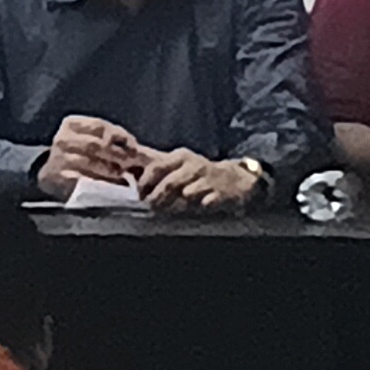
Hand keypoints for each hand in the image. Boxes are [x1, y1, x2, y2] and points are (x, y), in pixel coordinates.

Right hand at [38, 116, 146, 193]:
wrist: (52, 173)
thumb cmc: (79, 153)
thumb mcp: (89, 138)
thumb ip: (110, 139)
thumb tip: (136, 148)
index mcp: (71, 125)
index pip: (99, 125)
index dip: (120, 135)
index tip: (134, 147)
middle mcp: (62, 139)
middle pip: (96, 144)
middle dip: (118, 154)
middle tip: (131, 164)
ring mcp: (60, 158)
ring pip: (91, 163)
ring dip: (112, 170)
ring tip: (123, 176)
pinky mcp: (61, 177)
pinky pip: (86, 179)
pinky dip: (102, 182)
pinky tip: (112, 185)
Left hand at [135, 149, 265, 215]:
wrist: (237, 180)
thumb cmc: (200, 174)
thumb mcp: (181, 165)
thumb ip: (160, 170)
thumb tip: (132, 176)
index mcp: (181, 157)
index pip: (156, 167)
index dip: (145, 182)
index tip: (140, 195)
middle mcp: (194, 165)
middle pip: (169, 183)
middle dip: (156, 198)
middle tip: (150, 207)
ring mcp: (208, 179)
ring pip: (186, 194)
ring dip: (173, 205)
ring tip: (164, 212)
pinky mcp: (221, 194)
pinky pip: (205, 203)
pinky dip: (196, 208)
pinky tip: (191, 211)